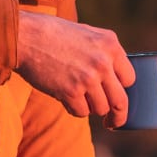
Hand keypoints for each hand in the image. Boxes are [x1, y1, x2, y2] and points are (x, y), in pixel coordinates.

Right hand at [16, 9, 134, 124]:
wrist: (26, 37)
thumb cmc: (54, 34)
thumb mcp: (87, 34)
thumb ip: (104, 52)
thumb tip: (116, 77)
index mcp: (110, 45)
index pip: (129, 78)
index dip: (121, 88)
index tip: (115, 95)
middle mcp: (103, 62)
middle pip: (121, 100)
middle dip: (118, 116)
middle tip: (112, 123)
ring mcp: (88, 78)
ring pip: (101, 108)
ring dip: (90, 108)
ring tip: (77, 97)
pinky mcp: (70, 91)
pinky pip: (81, 112)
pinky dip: (74, 109)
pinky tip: (65, 98)